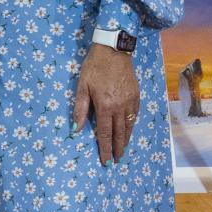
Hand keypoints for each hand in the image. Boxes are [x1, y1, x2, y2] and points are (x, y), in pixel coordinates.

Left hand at [72, 44, 139, 163]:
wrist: (113, 50)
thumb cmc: (94, 67)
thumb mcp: (82, 87)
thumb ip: (80, 109)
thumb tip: (75, 129)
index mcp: (105, 106)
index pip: (104, 133)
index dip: (105, 149)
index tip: (106, 161)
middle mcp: (119, 107)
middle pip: (119, 134)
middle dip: (117, 149)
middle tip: (116, 161)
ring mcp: (130, 102)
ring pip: (129, 127)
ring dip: (126, 141)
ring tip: (123, 151)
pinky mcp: (136, 96)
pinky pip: (134, 116)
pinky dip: (132, 127)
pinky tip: (129, 132)